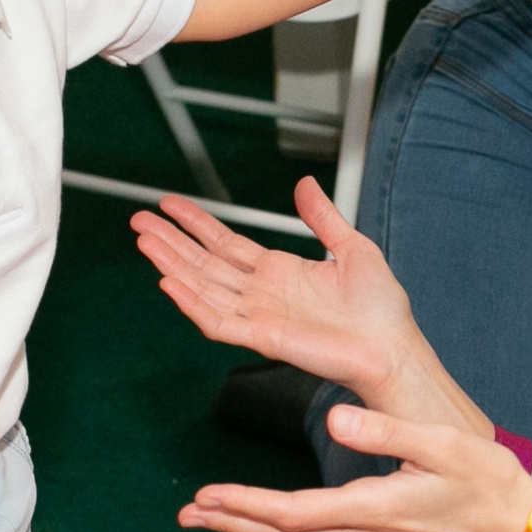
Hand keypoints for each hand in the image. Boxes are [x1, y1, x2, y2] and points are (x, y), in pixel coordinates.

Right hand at [133, 177, 485, 430]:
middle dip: (171, 242)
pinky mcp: (263, 338)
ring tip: (144, 242)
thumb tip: (304, 184)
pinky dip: (191, 303)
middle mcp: (262, 294)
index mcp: (280, 272)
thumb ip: (322, 217)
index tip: (169, 205)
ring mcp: (259, 316)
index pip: (226, 244)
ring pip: (203, 288)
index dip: (196, 224)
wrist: (393, 346)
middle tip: (138, 221)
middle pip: (204, 264)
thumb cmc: (380, 309)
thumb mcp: (353, 247)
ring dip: (172, 265)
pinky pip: (218, 321)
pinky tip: (169, 282)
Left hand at [182, 404, 531, 531]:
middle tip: (188, 514)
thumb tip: (336, 418)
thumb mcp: (443, 443)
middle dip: (232, 522)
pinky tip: (268, 522)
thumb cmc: (489, 482)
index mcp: (373, 507)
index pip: (292, 513)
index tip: (208, 495)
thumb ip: (387, 430)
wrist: (521, 529)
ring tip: (213, 517)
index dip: (245, 505)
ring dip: (249, 530)